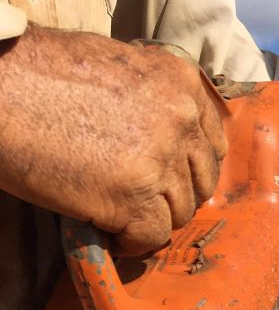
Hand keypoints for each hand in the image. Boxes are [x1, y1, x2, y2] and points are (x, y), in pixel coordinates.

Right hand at [0, 25, 225, 254]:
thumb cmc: (36, 72)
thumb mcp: (115, 67)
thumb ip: (152, 99)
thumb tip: (167, 137)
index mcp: (180, 81)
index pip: (210, 142)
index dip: (189, 166)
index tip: (168, 177)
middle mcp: (181, 118)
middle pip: (200, 180)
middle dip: (174, 195)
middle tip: (143, 201)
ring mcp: (161, 160)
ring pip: (180, 212)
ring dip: (152, 219)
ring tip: (121, 216)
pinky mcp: (134, 197)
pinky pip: (150, 236)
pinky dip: (132, 243)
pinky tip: (112, 236)